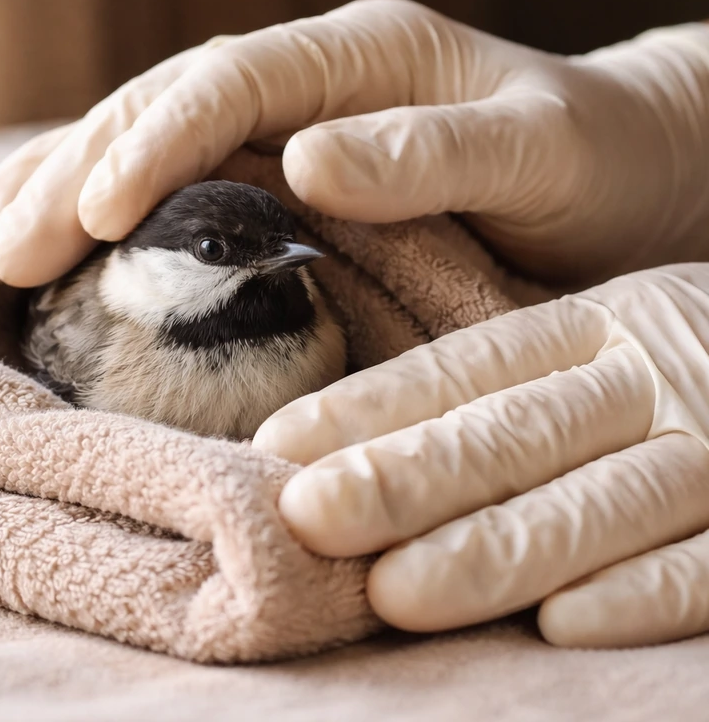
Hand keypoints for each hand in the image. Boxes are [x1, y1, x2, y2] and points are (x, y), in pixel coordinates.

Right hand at [0, 0, 708, 288]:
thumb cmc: (588, 166)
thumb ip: (434, 151)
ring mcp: (272, 129)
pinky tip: (31, 255)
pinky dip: (87, 222)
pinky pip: (158, 193)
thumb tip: (303, 162)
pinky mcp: (261, 182)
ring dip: (46, 196)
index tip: (87, 216)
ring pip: (132, 146)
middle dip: (65, 179)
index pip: (227, 82)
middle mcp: (299, 84)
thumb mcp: (538, 151)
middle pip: (152, 111)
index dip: (150, 145)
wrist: (614, 174)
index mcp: (356, 57)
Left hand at [254, 264, 708, 647]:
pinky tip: (563, 626)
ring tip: (396, 592)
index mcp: (602, 323)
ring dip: (496, 551)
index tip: (281, 447)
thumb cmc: (688, 367)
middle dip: (407, 478)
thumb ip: (506, 384)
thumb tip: (346, 442)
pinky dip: (644, 593)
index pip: (468, 368)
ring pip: (596, 505)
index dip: (373, 408)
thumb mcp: (607, 342)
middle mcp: (657, 375)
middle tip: (309, 515)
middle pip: (513, 433)